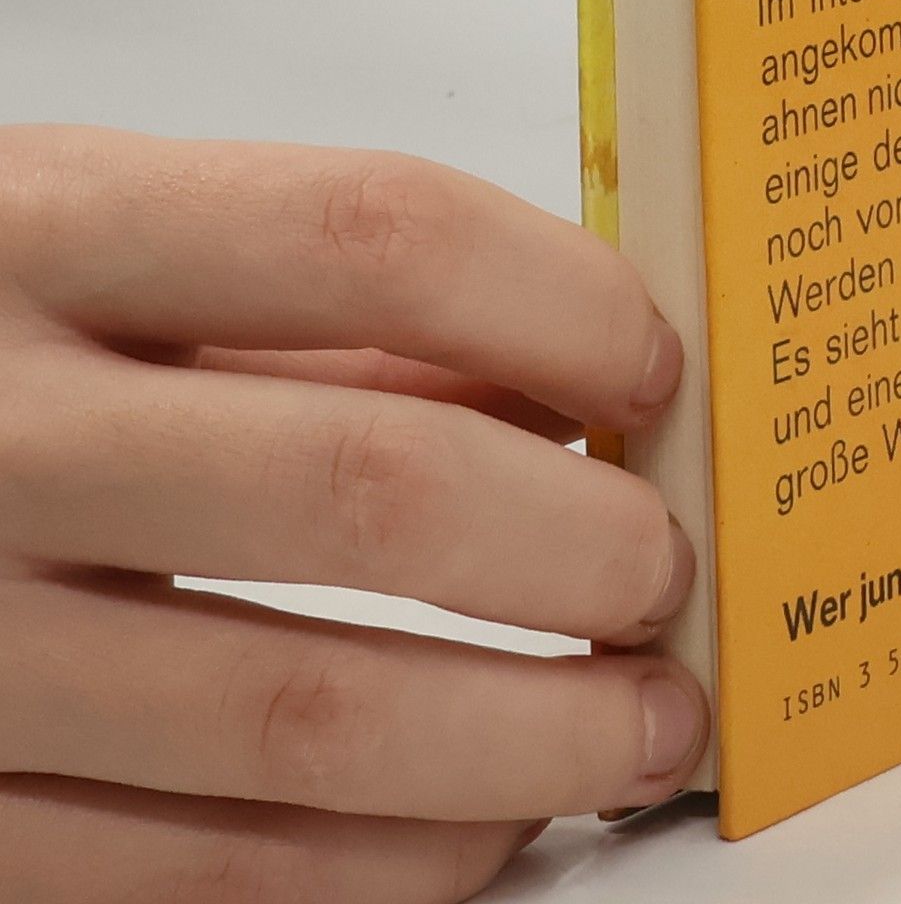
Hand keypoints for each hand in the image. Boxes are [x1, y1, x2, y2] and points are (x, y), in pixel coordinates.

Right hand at [0, 127, 705, 902]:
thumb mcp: (113, 246)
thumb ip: (335, 310)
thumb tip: (576, 390)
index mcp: (49, 233)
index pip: (376, 236)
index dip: (562, 304)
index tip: (655, 370)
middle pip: (365, 489)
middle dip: (575, 547)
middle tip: (667, 571)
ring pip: (301, 722)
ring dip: (525, 741)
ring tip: (640, 724)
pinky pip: (195, 874)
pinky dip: (384, 864)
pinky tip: (479, 824)